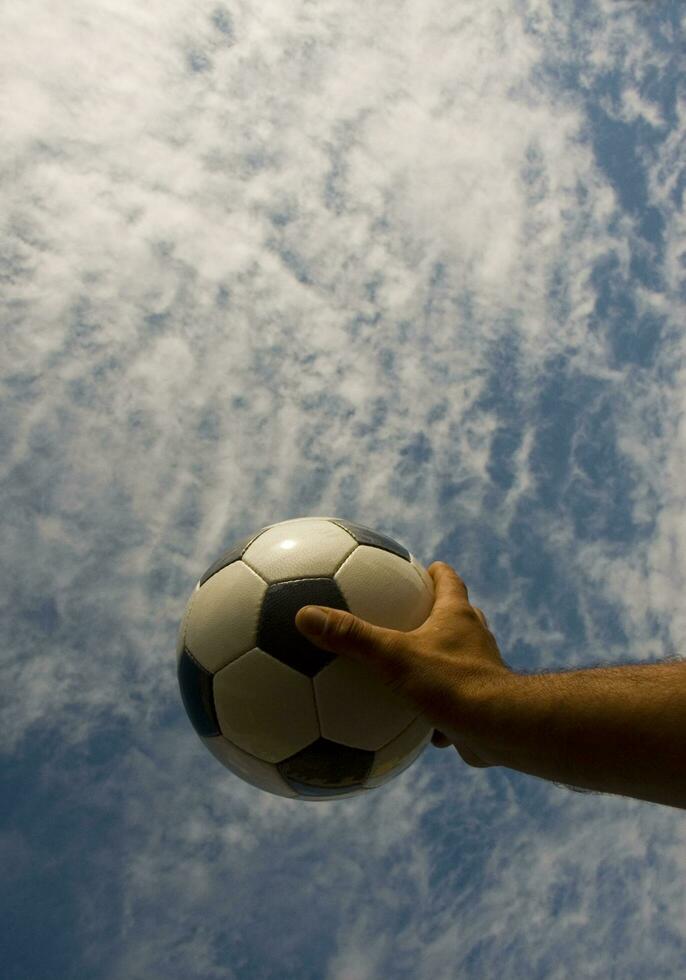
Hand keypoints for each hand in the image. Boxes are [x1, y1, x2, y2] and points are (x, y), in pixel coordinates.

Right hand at [294, 561, 511, 769]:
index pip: (448, 580)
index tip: (415, 570)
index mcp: (457, 616)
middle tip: (403, 617)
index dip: (433, 572)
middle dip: (433, 615)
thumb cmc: (450, 683)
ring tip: (403, 670)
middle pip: (456, 616)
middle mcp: (473, 639)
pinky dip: (432, 707)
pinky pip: (451, 702)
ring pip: (454, 660)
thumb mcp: (393, 657)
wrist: (498, 729)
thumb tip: (305, 615)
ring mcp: (479, 673)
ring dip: (433, 663)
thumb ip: (351, 637)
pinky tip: (409, 723)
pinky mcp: (479, 707)